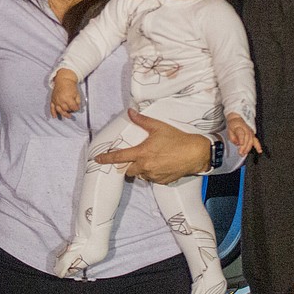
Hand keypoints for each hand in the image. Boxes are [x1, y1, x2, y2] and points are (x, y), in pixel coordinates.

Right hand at [49, 70, 81, 117]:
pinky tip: (55, 116)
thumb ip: (77, 101)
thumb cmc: (71, 86)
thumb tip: (77, 108)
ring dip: (64, 114)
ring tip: (68, 116)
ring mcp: (56, 100)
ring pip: (59, 110)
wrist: (63, 79)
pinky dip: (53, 113)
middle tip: (72, 110)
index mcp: (68, 98)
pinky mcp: (52, 99)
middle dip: (70, 110)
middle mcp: (61, 100)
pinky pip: (52, 107)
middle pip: (66, 109)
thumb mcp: (77, 93)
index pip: (73, 107)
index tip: (77, 108)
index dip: (76, 108)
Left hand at [93, 109, 210, 183]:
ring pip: (140, 175)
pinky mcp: (161, 181)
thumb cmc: (177, 139)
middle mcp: (145, 167)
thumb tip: (131, 112)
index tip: (98, 159)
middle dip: (129, 165)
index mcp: (142, 153)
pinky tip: (160, 165)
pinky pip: (151, 179)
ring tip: (152, 159)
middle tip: (136, 157)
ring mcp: (153, 176)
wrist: (195, 153)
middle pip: (128, 170)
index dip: (106, 159)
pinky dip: (152, 173)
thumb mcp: (158, 127)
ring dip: (141, 169)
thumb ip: (142, 121)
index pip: (118, 157)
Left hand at [226, 113, 261, 155]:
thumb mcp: (229, 130)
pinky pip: (256, 141)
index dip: (241, 139)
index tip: (240, 144)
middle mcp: (246, 129)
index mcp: (239, 127)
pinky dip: (258, 146)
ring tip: (244, 153)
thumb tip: (237, 143)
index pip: (241, 133)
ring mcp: (250, 132)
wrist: (237, 120)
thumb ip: (232, 137)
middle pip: (247, 138)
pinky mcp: (253, 135)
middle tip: (241, 152)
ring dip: (248, 148)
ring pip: (251, 140)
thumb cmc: (233, 126)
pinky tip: (259, 151)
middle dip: (244, 146)